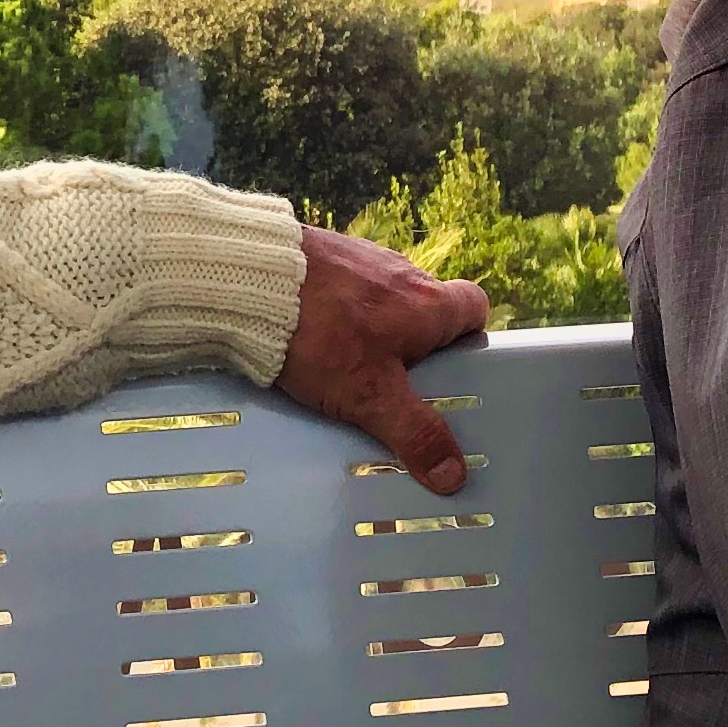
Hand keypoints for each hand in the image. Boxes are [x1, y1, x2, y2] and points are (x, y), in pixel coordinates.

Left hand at [279, 225, 489, 492]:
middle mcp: (401, 272)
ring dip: (373, 327)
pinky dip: (338, 310)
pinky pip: (344, 287)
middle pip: (427, 308)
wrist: (253, 280)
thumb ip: (414, 432)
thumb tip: (452, 473)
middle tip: (395, 383)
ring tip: (346, 365)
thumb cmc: (319, 332)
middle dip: (416, 343)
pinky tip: (313, 336)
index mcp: (428, 303)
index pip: (474, 307)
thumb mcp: (370, 396)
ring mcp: (361, 258)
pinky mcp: (323, 254)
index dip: (470, 337)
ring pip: (384, 298)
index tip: (455, 367)